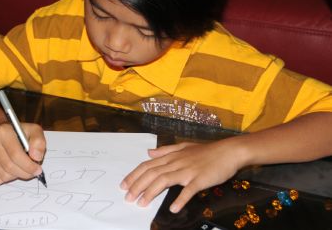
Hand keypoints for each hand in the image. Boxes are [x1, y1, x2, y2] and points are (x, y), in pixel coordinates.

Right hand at [0, 122, 45, 184]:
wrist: (4, 133)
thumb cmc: (21, 134)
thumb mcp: (35, 131)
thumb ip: (39, 142)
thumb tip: (36, 157)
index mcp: (3, 131)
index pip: (15, 154)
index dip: (28, 165)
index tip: (38, 170)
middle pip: (9, 166)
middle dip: (25, 173)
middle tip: (33, 172)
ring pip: (4, 175)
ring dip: (17, 176)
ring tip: (23, 168)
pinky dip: (8, 178)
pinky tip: (13, 169)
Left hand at [120, 139, 243, 212]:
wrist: (229, 151)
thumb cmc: (207, 151)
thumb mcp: (184, 147)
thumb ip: (165, 150)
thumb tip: (149, 152)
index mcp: (172, 156)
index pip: (147, 165)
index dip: (134, 175)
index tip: (124, 185)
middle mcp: (176, 162)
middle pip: (152, 173)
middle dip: (137, 186)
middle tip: (128, 198)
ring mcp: (188, 170)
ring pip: (164, 180)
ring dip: (151, 192)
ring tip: (142, 203)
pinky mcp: (200, 179)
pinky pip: (188, 190)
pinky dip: (180, 199)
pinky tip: (172, 208)